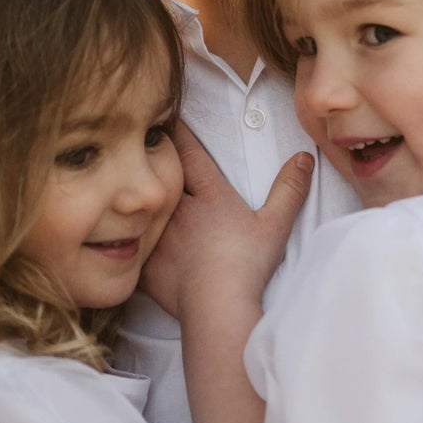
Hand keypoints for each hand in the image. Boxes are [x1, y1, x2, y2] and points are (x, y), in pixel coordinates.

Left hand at [139, 122, 312, 318]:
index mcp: (210, 197)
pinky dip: (129, 241)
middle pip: (161, 175)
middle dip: (153, 159)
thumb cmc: (247, 265)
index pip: (191, 154)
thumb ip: (288, 190)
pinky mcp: (146, 264)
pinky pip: (132, 246)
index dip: (180, 133)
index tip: (168, 116)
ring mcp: (160, 236)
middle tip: (139, 142)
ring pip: (144, 209)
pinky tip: (119, 240)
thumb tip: (303, 158)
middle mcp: (179, 210)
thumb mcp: (275, 225)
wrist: (216, 306)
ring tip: (126, 189)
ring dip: (140, 200)